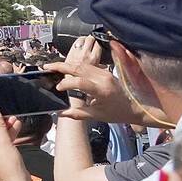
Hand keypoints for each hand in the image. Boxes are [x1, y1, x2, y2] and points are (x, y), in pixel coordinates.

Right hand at [44, 52, 158, 126]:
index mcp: (102, 90)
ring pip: (81, 65)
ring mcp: (105, 73)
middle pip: (78, 67)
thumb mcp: (97, 116)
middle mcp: (103, 78)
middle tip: (46, 67)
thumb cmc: (117, 113)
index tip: (58, 88)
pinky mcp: (105, 71)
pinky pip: (87, 66)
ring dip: (67, 65)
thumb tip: (60, 114)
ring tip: (53, 67)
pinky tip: (67, 70)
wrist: (135, 107)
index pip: (79, 82)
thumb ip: (78, 113)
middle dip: (60, 66)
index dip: (66, 84)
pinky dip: (75, 67)